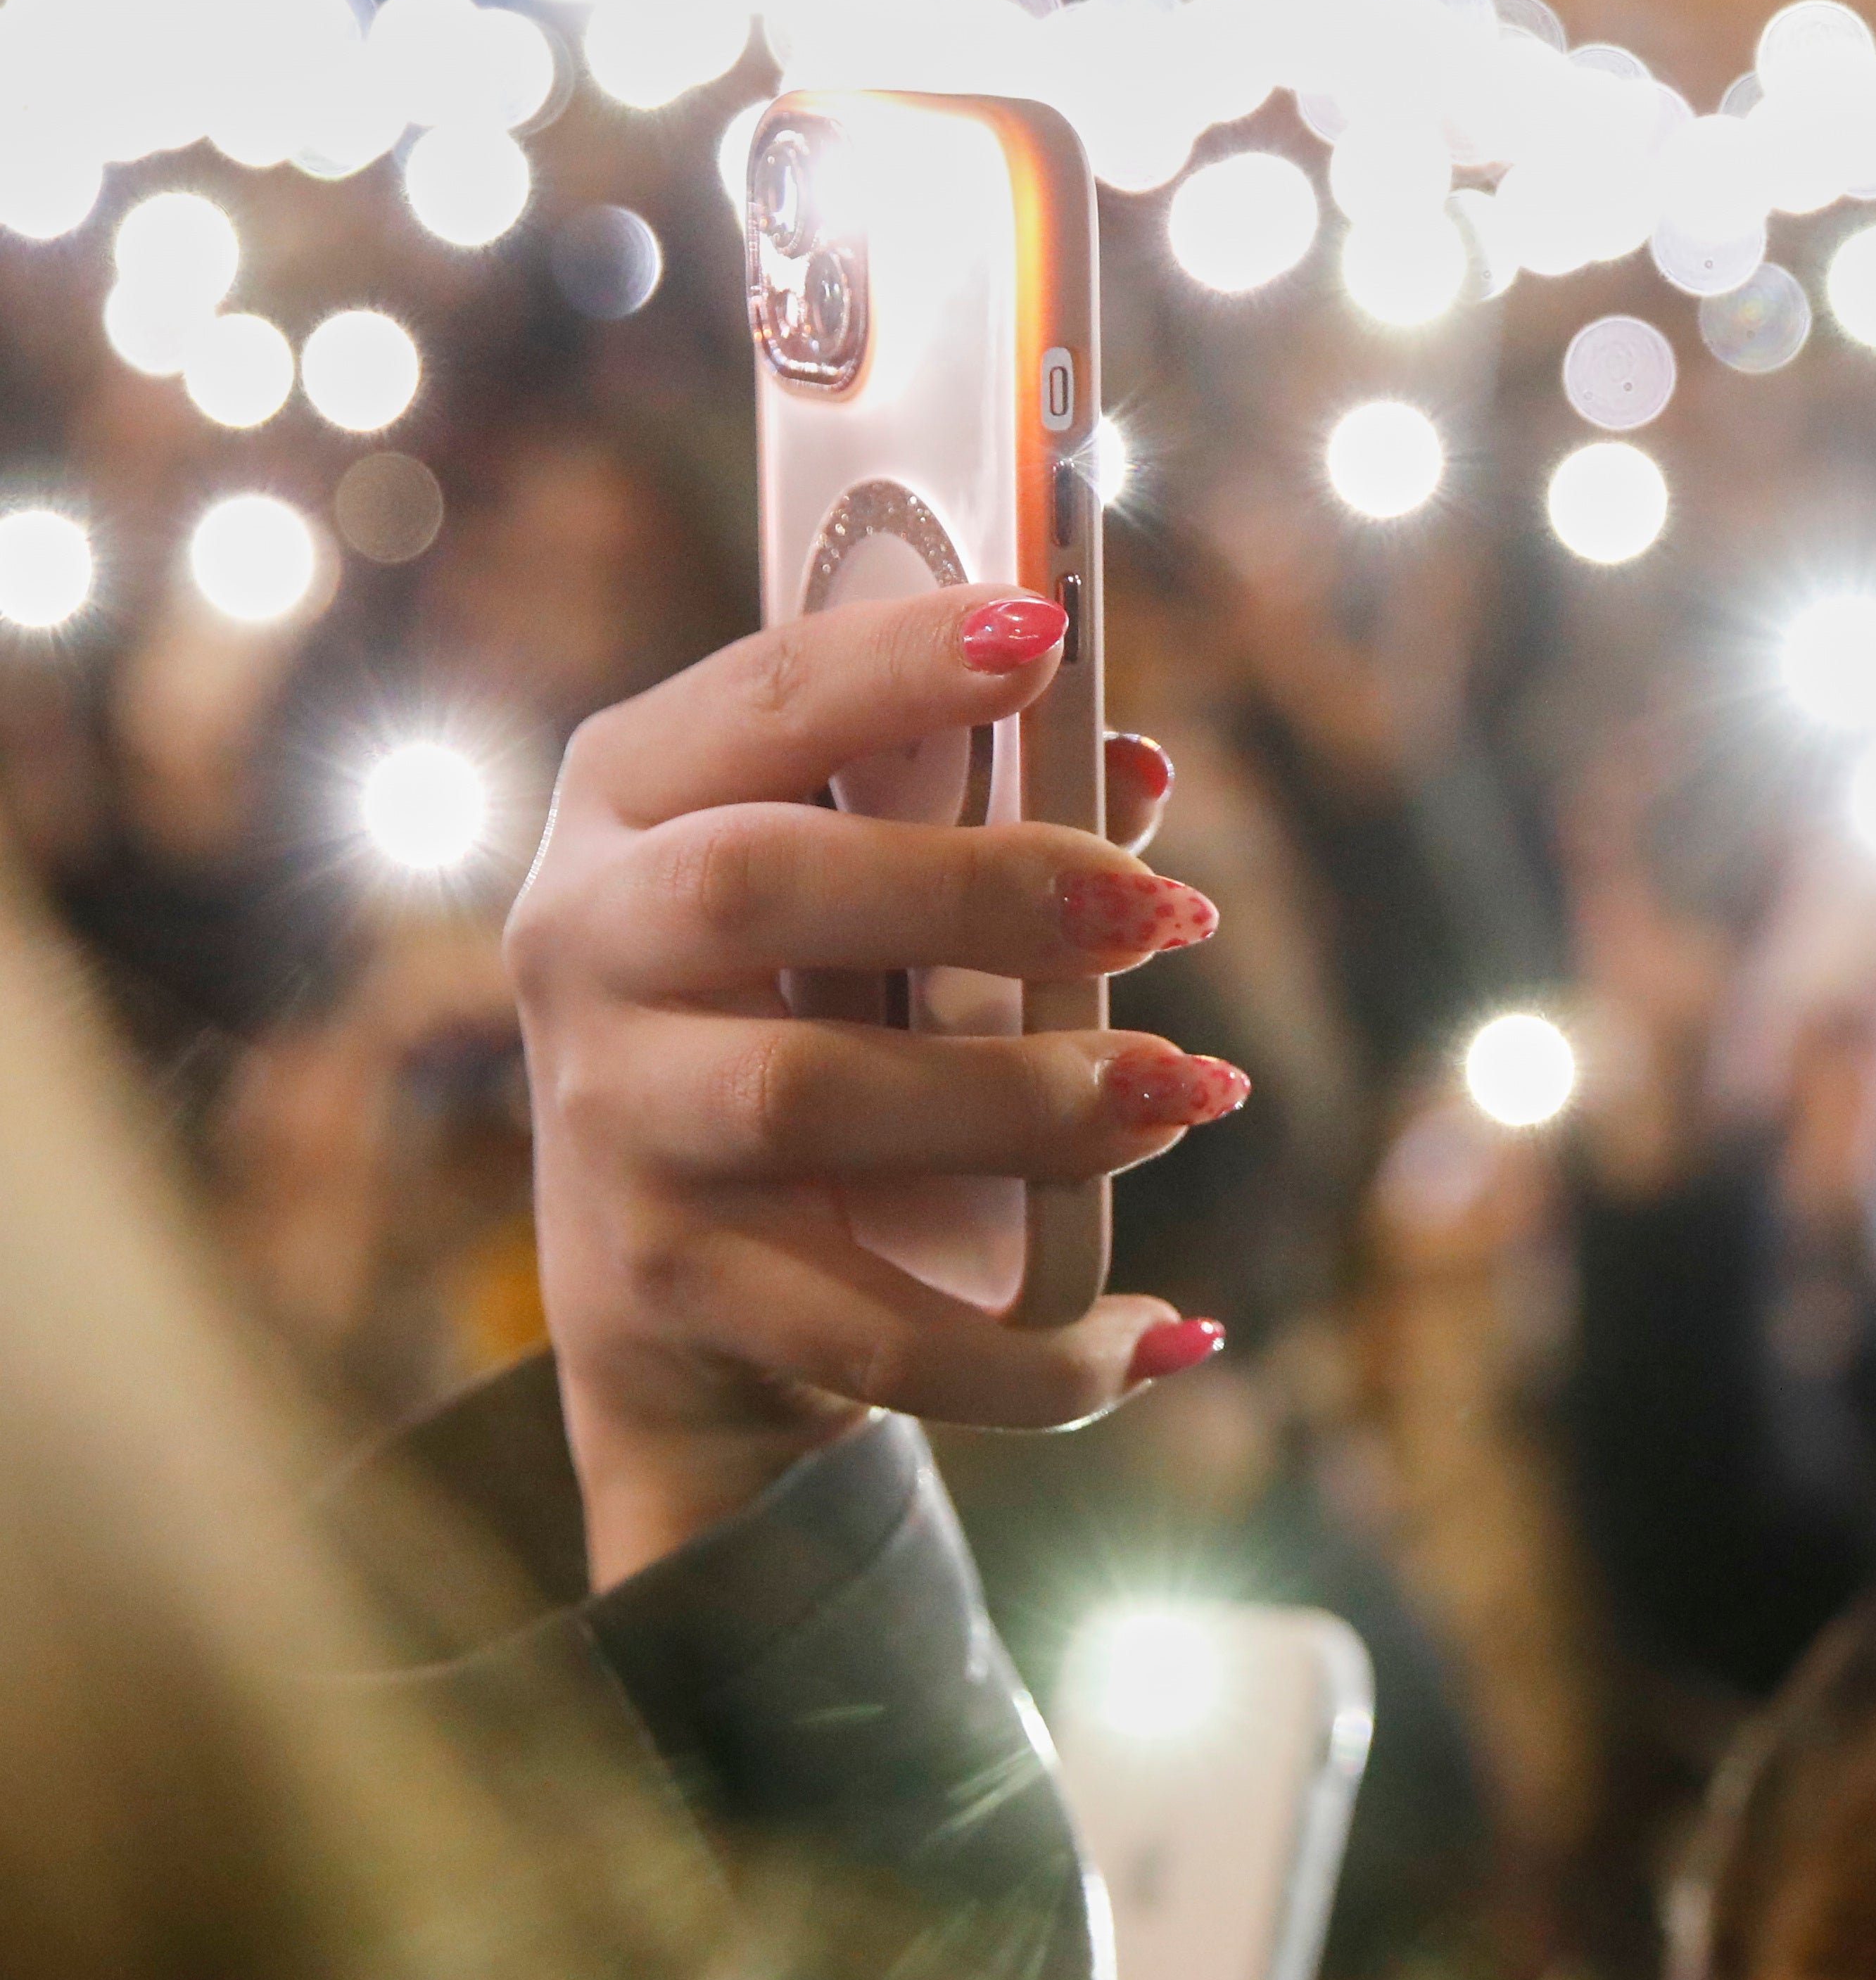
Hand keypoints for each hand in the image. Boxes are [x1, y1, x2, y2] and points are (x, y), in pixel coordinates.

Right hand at [511, 586, 1248, 1587]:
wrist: (681, 1313)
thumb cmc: (809, 1035)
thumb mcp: (872, 922)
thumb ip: (987, 828)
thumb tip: (1134, 762)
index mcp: (630, 809)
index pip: (755, 699)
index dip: (894, 660)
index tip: (1045, 627)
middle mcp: (584, 950)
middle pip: (759, 882)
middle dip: (981, 887)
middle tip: (1163, 912)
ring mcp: (611, 1127)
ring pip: (813, 1098)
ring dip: (1029, 1101)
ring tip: (1187, 1092)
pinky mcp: (674, 1290)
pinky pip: (875, 1331)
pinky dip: (1040, 1352)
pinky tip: (1171, 1334)